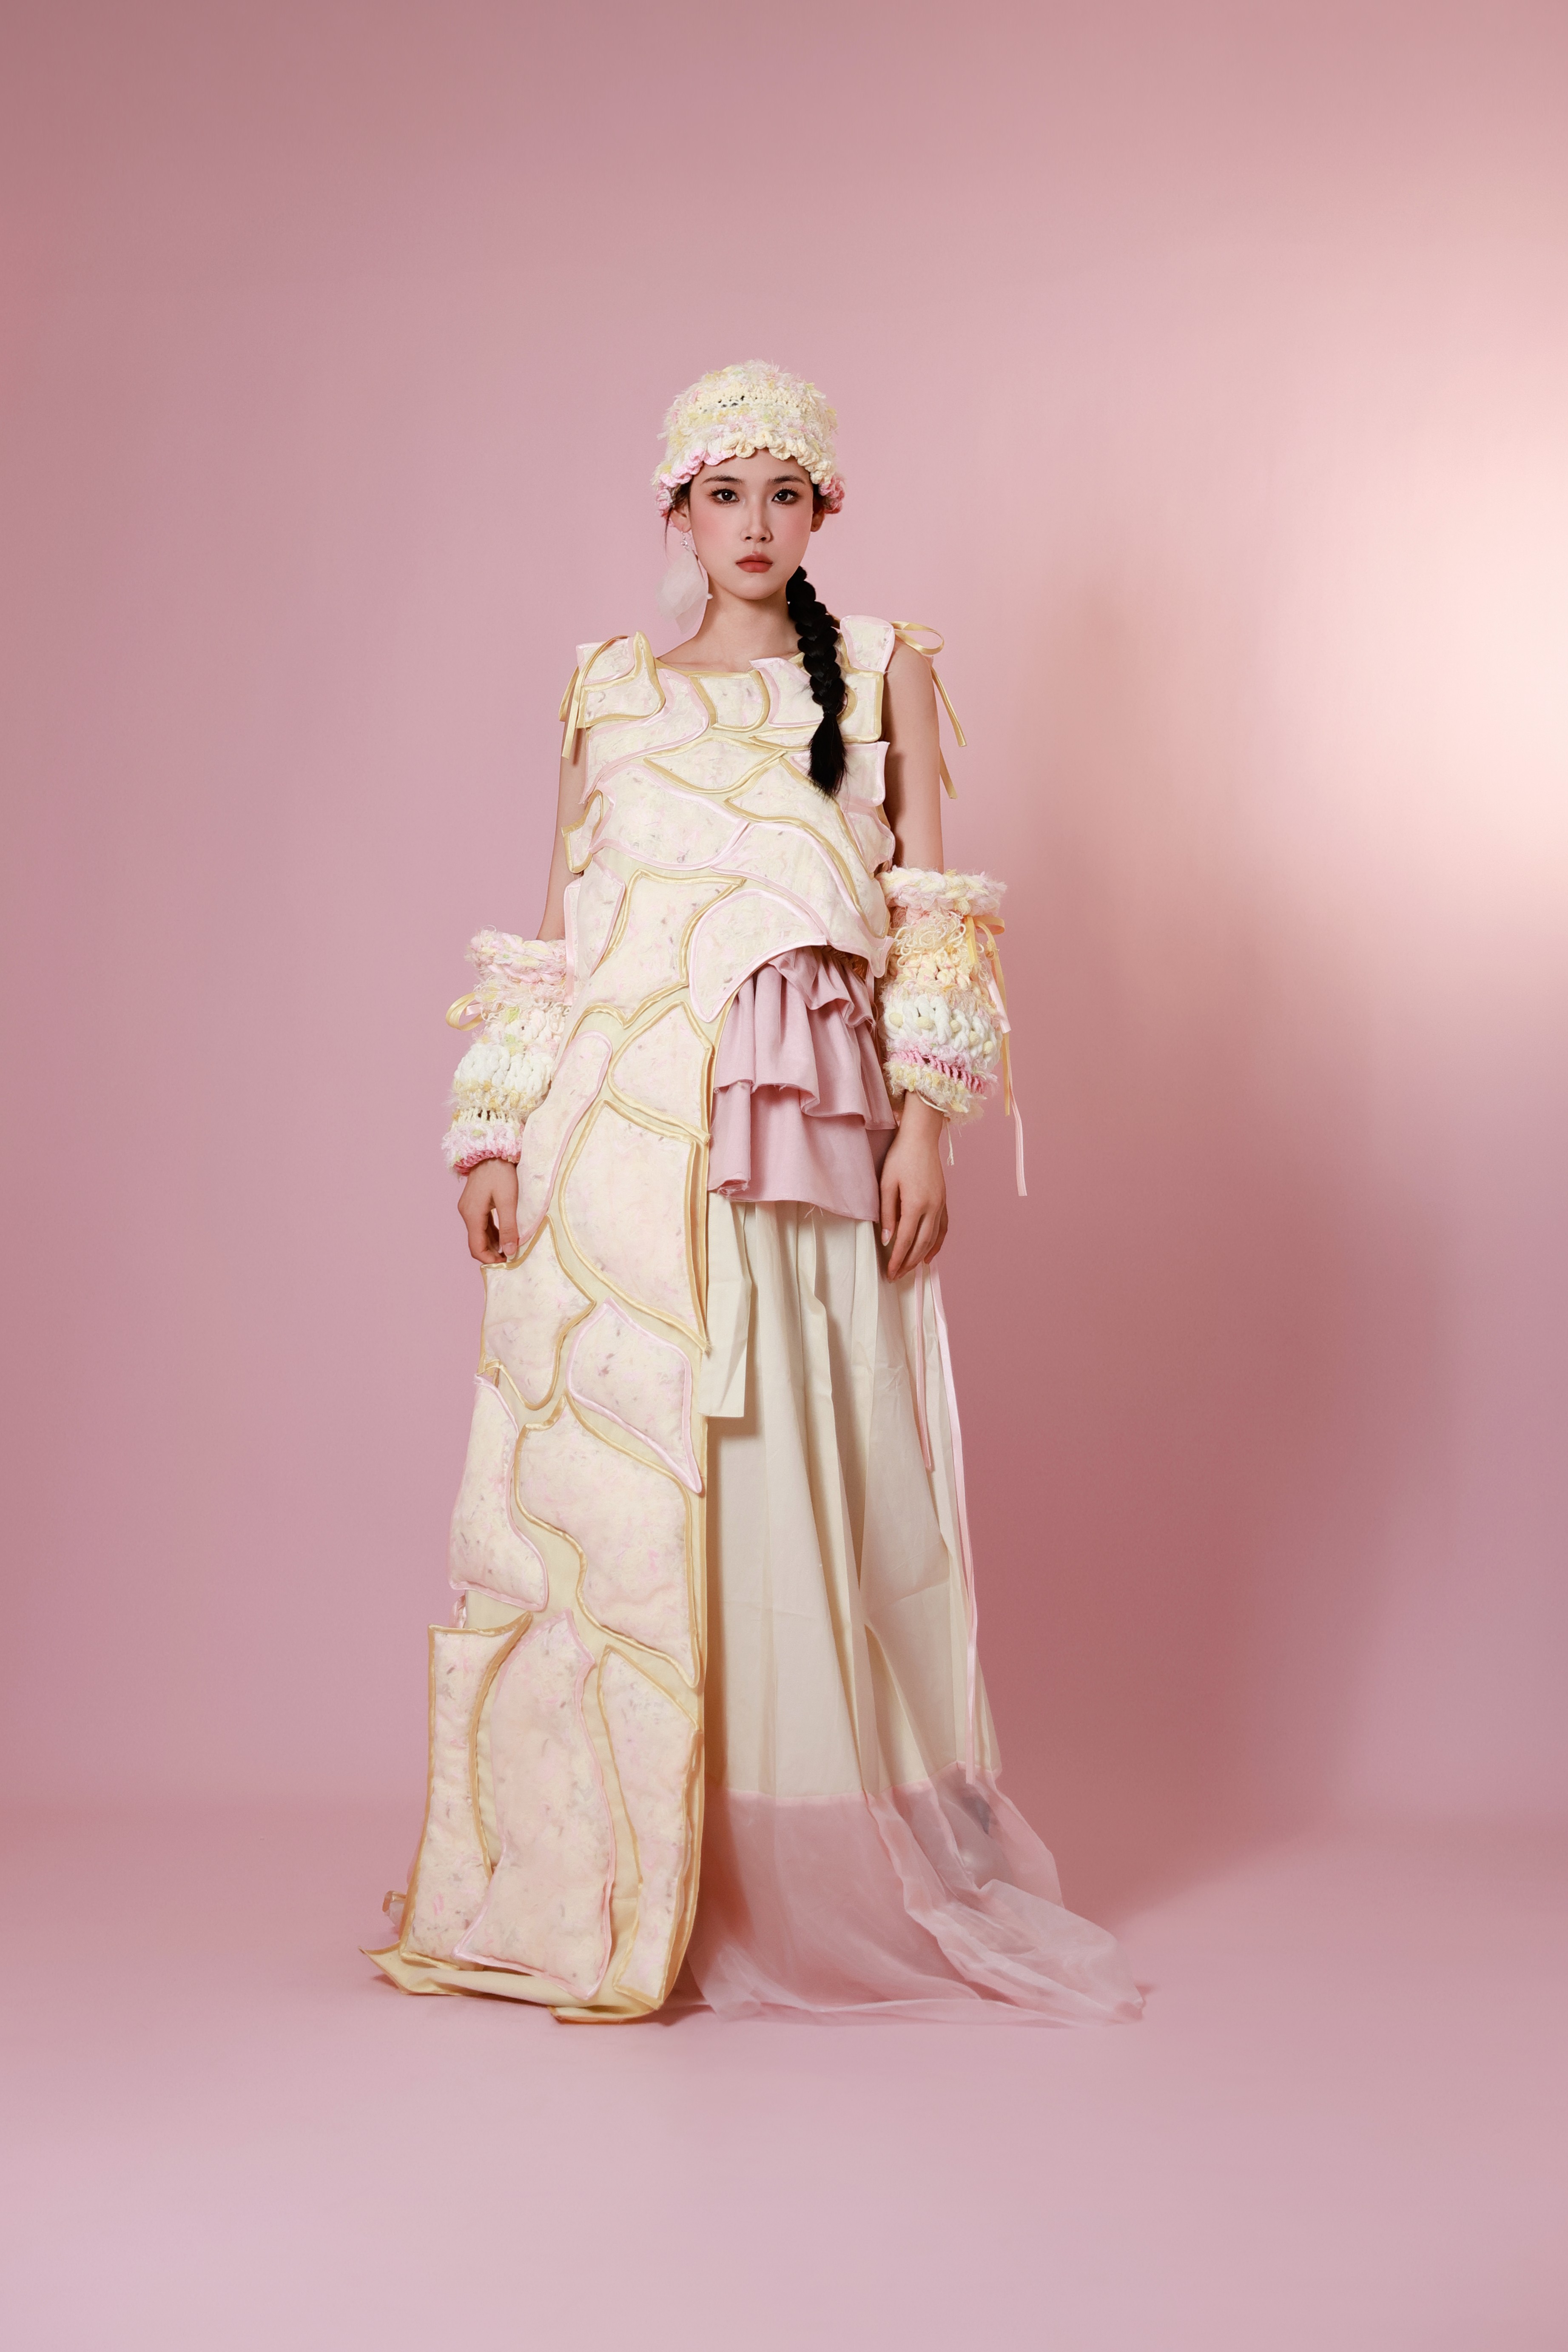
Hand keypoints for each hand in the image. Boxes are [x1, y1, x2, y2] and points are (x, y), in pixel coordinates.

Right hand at [458, 1159, 519, 1264]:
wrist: (493, 1150)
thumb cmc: (501, 1172)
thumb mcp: (508, 1201)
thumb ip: (509, 1227)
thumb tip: (509, 1252)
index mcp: (472, 1214)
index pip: (476, 1247)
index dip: (489, 1259)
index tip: (506, 1263)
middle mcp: (466, 1213)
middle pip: (477, 1242)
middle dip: (492, 1253)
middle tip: (512, 1257)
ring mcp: (469, 1208)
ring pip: (479, 1234)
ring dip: (493, 1243)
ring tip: (511, 1248)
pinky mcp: (474, 1204)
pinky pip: (482, 1224)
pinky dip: (492, 1233)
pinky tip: (505, 1235)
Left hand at [879, 1094, 948, 1278]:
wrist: (921, 1138)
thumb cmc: (900, 1157)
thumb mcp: (886, 1184)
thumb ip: (886, 1213)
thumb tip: (887, 1239)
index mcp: (916, 1204)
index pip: (906, 1240)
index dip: (897, 1259)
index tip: (890, 1273)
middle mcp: (932, 1208)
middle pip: (921, 1244)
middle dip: (909, 1263)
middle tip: (897, 1276)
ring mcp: (941, 1204)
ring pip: (934, 1239)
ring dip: (922, 1256)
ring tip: (911, 1270)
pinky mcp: (944, 1200)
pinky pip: (943, 1228)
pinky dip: (937, 1243)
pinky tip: (930, 1254)